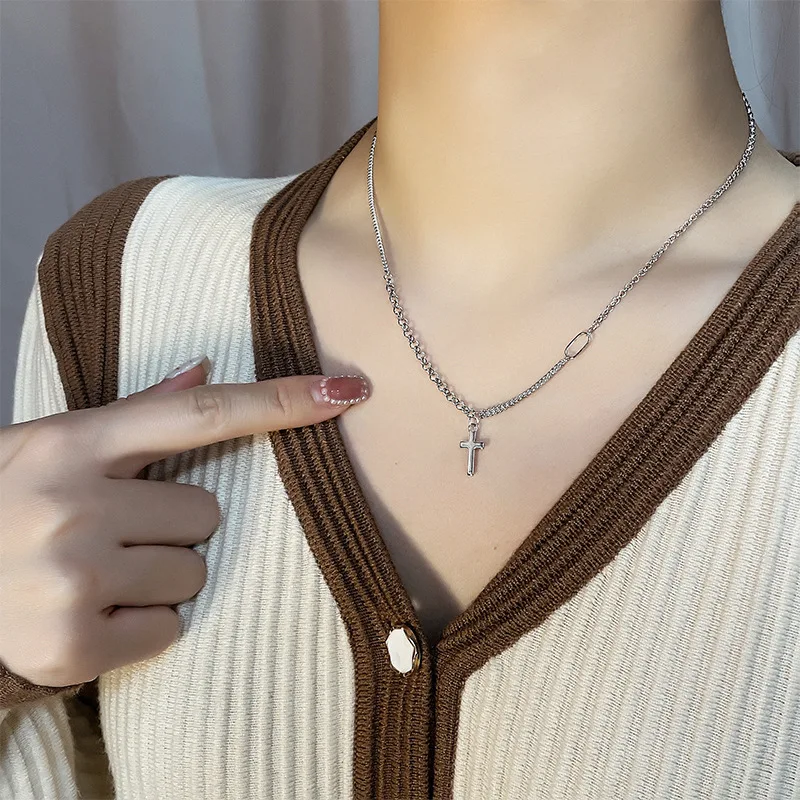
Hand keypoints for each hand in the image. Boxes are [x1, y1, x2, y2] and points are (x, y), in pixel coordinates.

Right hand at [0, 358, 370, 686]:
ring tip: (96, 574)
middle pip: (207, 513)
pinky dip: (142, 627)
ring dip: (158, 578)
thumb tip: (202, 369)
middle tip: (112, 535)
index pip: (199, 414)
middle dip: (173, 528)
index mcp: (71, 443)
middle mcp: (72, 504)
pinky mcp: (72, 644)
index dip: (279, 401)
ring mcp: (72, 576)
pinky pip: (170, 627)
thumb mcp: (47, 447)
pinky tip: (90, 615)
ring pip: (194, 572)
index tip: (346, 391)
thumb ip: (130, 413)